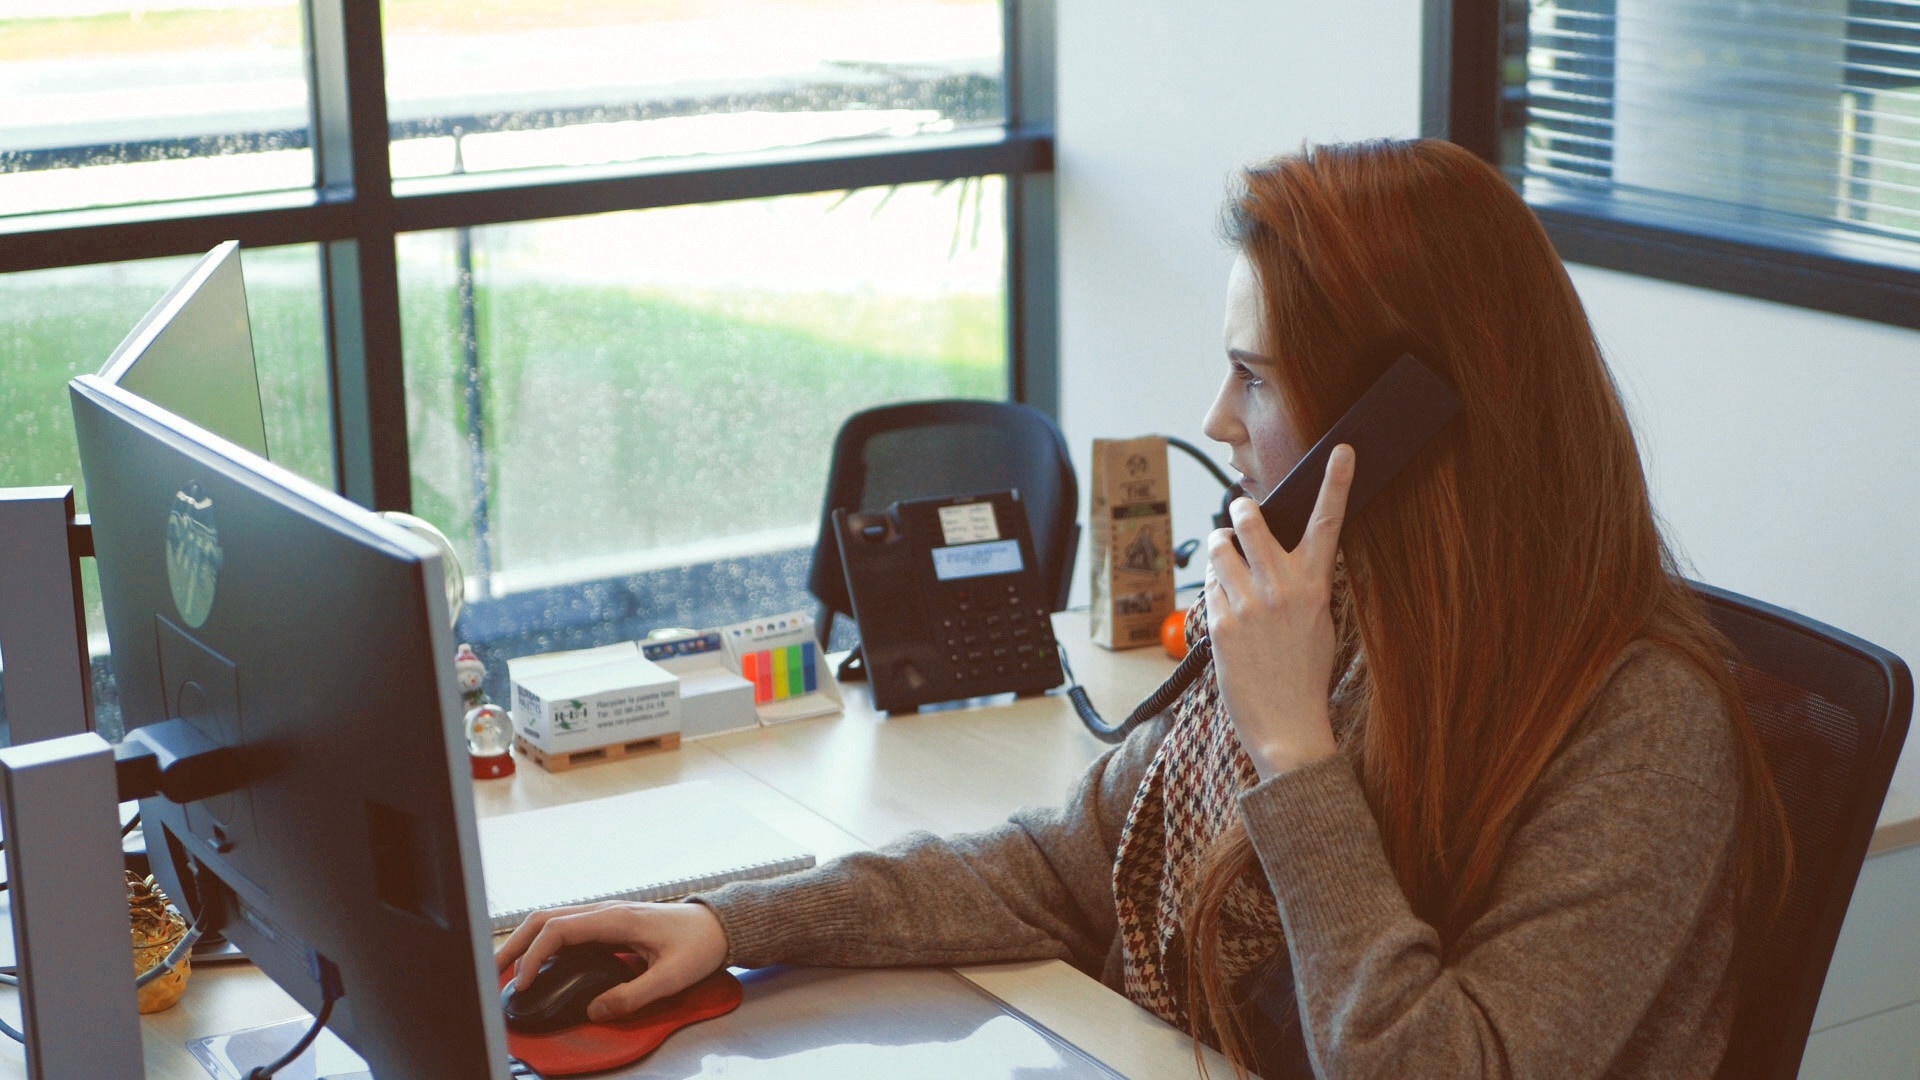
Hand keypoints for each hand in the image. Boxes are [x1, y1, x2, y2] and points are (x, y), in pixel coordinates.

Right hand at [494, 900, 728, 1021]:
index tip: (524, 983)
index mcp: (616, 919)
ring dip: (526, 942)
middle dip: (515, 943)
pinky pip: (567, 929)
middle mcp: (605, 912)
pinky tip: (538, 965)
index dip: (534, 955)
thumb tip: (595, 1010)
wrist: (718, 926)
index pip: (559, 929)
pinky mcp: (608, 924)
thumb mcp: (671, 977)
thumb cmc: (699, 946)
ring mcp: (605, 915)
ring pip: (553, 920)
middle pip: (545, 918)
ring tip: (507, 969)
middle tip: (493, 971)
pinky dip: (544, 944)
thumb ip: (633, 996)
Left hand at [1204, 443, 1353, 779]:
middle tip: (1239, 510)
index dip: (1337, 482)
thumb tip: (1285, 556)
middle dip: (1240, 510)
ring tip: (1228, 566)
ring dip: (1221, 550)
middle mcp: (1281, 589)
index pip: (1328, 522)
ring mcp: (1247, 605)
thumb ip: (1304, 585)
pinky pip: (1209, 588)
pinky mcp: (1220, 624)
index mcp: (1315, 586)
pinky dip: (1215, 592)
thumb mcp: (1320, 624)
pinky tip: (1227, 613)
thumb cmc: (1306, 674)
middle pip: (1251, 521)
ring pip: (1221, 549)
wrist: (1287, 725)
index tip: (1342, 451)